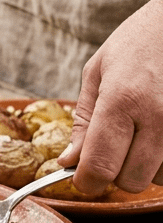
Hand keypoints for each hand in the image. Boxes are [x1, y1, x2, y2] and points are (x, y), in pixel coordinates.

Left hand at [58, 0, 162, 193]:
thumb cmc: (139, 41)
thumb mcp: (98, 71)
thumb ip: (83, 120)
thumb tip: (69, 161)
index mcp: (123, 100)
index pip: (100, 166)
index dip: (86, 181)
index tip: (82, 177)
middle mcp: (159, 116)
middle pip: (131, 181)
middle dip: (116, 172)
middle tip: (114, 148)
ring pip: (159, 179)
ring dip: (146, 166)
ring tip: (143, 133)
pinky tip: (160, 135)